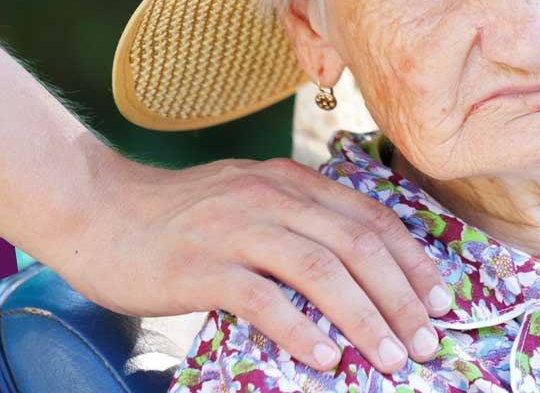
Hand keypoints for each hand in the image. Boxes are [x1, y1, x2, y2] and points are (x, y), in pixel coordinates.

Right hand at [58, 153, 453, 374]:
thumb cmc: (181, 215)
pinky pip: (264, 299)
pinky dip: (301, 330)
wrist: (98, 209)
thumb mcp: (252, 198)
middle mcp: (273, 199)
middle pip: (358, 246)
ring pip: (321, 271)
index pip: (372, 220)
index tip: (441, 301)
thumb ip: (301, 221)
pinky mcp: (202, 266)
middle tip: (425, 340)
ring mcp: (237, 229)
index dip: (414, 262)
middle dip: (402, 296)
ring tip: (390, 356)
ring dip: (364, 318)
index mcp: (293, 182)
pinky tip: (326, 358)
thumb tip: (360, 270)